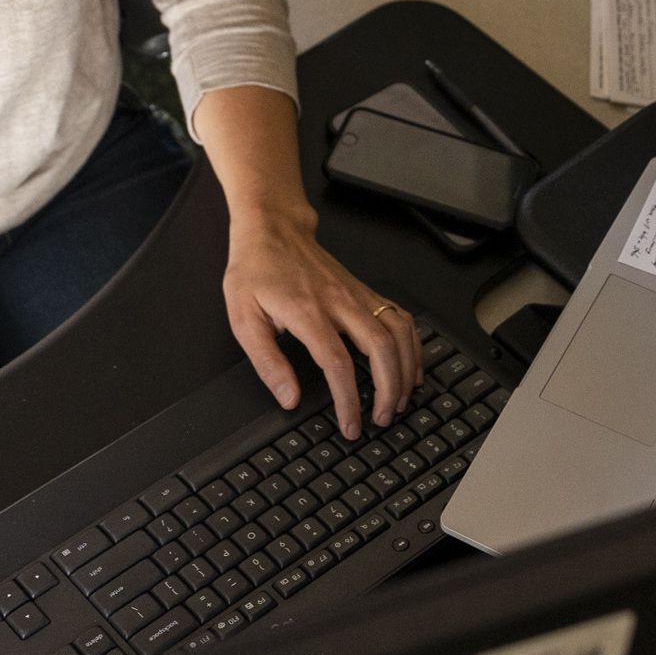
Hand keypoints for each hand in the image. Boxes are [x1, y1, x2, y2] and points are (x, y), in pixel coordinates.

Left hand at [223, 208, 425, 440]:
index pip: (338, 364)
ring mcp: (357, 294)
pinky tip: (410, 367)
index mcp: (307, 311)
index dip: (348, 401)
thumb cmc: (256, 271)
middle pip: (381, 349)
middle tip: (381, 418)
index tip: (351, 425)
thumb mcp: (243, 318)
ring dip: (406, 370)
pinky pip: (400, 318)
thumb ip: (267, 362)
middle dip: (389, 390)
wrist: (273, 230)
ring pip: (398, 334)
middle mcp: (340, 301)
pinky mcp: (365, 291)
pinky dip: (412, 345)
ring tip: (398, 400)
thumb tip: (289, 397)